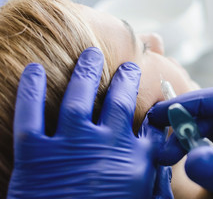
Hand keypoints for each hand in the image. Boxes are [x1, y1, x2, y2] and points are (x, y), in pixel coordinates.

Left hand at [7, 47, 171, 198]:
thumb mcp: (141, 194)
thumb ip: (150, 167)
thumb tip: (158, 143)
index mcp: (132, 158)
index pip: (146, 118)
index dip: (147, 98)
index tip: (148, 85)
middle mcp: (106, 143)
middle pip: (118, 99)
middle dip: (124, 77)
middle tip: (126, 64)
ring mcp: (70, 145)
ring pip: (78, 95)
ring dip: (86, 70)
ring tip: (90, 54)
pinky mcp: (36, 154)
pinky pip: (30, 112)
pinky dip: (29, 88)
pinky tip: (31, 68)